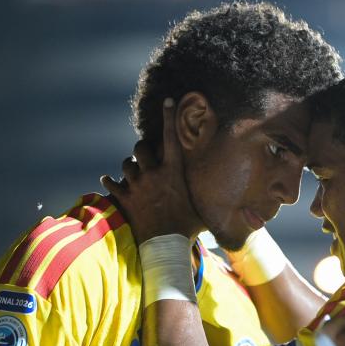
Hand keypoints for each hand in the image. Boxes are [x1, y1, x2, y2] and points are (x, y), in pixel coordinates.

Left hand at [101, 98, 203, 243]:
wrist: (165, 245)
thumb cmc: (187, 227)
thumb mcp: (202, 208)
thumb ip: (210, 200)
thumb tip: (236, 206)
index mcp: (173, 172)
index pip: (171, 137)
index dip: (169, 116)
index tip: (167, 100)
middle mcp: (153, 174)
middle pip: (140, 148)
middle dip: (142, 148)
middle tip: (145, 153)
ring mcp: (137, 186)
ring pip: (126, 165)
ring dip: (128, 166)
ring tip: (132, 170)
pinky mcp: (125, 200)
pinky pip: (112, 185)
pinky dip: (110, 182)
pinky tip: (107, 181)